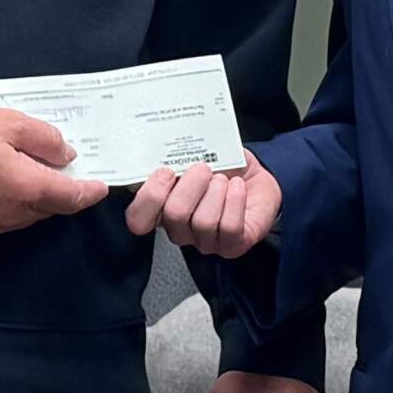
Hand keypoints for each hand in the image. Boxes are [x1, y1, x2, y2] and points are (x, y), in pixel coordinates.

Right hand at [0, 104, 107, 234]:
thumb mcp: (10, 121)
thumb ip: (46, 139)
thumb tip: (67, 155)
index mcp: (24, 186)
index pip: (70, 198)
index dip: (89, 193)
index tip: (101, 187)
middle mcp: (12, 212)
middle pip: (53, 208)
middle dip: (64, 191)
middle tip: (65, 166)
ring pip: (32, 214)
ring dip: (40, 197)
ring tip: (34, 168)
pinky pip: (11, 217)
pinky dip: (19, 203)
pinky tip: (10, 180)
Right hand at [124, 150, 279, 257]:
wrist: (254, 178)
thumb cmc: (222, 168)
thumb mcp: (195, 155)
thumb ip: (175, 155)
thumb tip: (163, 147)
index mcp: (162, 208)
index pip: (138, 219)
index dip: (149, 197)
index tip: (165, 172)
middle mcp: (180, 229)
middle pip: (173, 215)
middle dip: (191, 184)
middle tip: (202, 168)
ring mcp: (205, 241)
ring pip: (203, 222)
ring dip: (216, 191)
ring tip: (223, 179)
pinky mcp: (232, 245)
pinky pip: (229, 226)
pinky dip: (235, 200)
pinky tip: (237, 188)